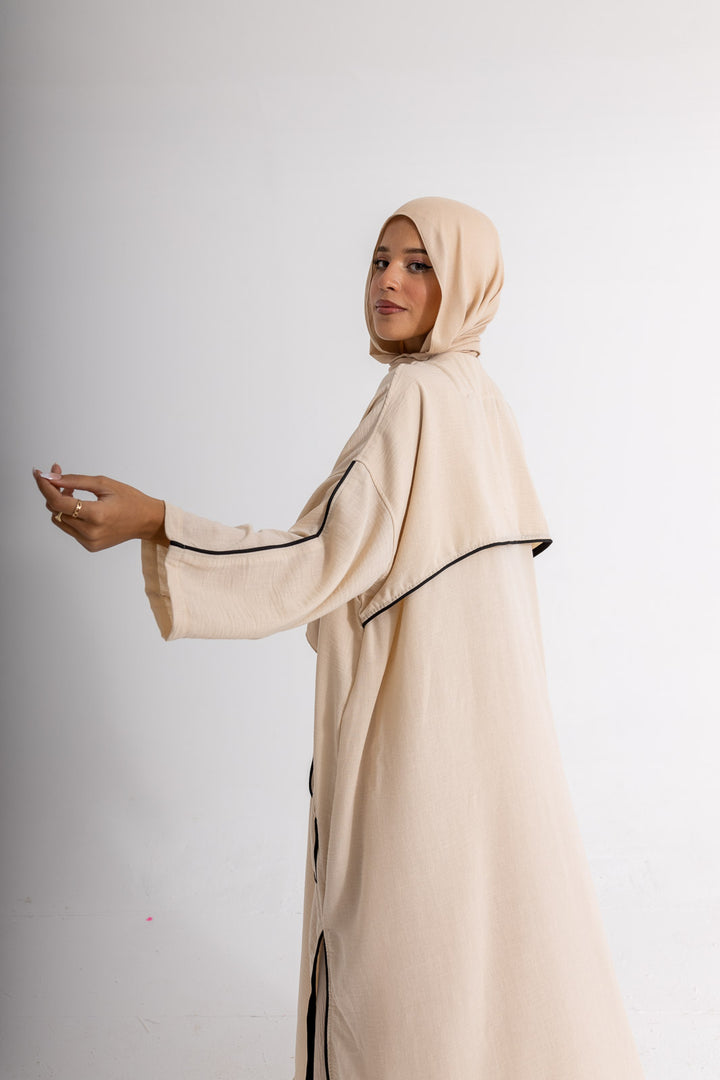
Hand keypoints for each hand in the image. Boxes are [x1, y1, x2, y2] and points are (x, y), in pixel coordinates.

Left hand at [33, 463, 167, 551]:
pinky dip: (70, 515)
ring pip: (58, 519)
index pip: (58, 502)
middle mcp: (90, 532)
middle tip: (62, 478)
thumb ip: (74, 481)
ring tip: (75, 494)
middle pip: (55, 510)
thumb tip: (50, 478)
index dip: (45, 486)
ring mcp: (89, 542)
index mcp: (96, 515)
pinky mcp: (89, 546)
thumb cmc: (130, 500)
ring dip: (61, 505)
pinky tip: (82, 508)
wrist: (146, 521)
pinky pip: (68, 528)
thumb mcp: (104, 484)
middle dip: (54, 491)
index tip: (39, 474)